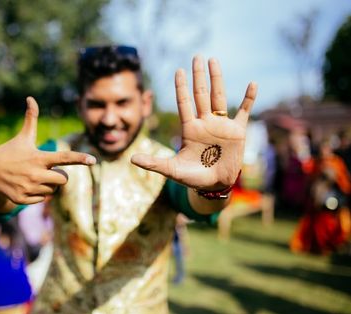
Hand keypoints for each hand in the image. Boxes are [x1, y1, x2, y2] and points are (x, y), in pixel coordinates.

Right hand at [0, 97, 95, 209]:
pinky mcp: (22, 199)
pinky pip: (42, 200)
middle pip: (64, 179)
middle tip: (46, 170)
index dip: (79, 158)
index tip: (93, 160)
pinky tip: (26, 186)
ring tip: (33, 177)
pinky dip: (38, 194)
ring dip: (48, 185)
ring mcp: (28, 187)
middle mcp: (35, 173)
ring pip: (53, 191)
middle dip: (59, 176)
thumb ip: (31, 119)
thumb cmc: (11, 151)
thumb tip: (31, 98)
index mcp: (39, 157)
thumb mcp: (23, 137)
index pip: (64, 157)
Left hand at [131, 56, 256, 189]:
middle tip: (196, 56)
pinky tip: (253, 83)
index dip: (181, 87)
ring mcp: (221, 125)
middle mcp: (205, 122)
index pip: (184, 103)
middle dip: (198, 76)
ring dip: (217, 79)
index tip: (178, 70)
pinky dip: (249, 98)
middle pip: (200, 94)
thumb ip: (154, 163)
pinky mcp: (237, 131)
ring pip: (219, 97)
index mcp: (189, 128)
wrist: (214, 186)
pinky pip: (244, 111)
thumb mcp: (172, 170)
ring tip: (214, 60)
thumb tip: (131, 159)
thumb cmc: (192, 177)